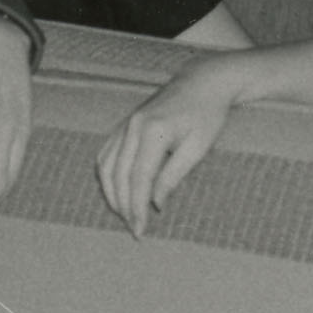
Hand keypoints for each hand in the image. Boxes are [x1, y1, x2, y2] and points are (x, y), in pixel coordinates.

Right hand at [94, 59, 242, 234]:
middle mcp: (133, 126)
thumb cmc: (206, 115)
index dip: (137, 207)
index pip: (139, 178)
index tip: (140, 229)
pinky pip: (106, 154)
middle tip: (134, 229)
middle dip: (123, 206)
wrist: (202, 82)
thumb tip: (156, 203)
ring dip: (112, 193)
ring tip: (124, 215)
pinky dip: (108, 176)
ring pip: (106, 165)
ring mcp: (125, 124)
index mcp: (153, 131)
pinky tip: (117, 192)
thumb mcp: (197, 148)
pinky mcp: (124, 124)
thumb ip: (173, 176)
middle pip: (119, 175)